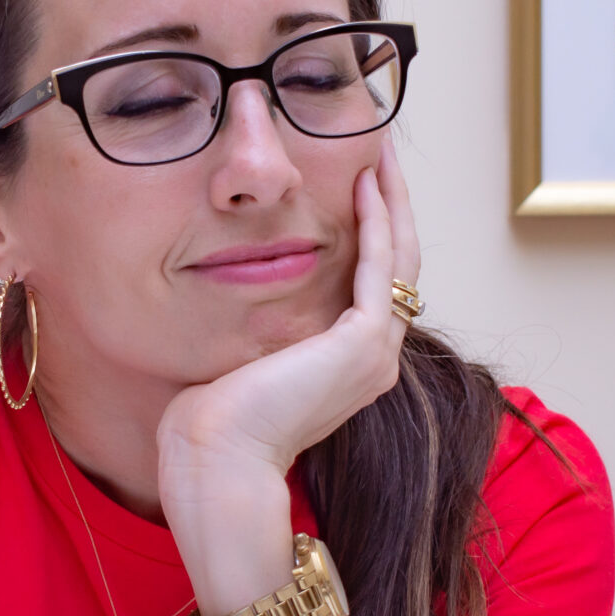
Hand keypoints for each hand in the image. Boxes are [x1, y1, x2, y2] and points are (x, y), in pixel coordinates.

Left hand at [156, 140, 421, 571]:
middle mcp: (373, 359)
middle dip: (391, 206)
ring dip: (393, 202)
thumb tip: (227, 285)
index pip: (375, 282)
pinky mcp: (363, 343)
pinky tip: (367, 183)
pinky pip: (383, 266)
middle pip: (400, 264)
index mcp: (349, 364)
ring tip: (380, 155)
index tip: (357, 182)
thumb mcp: (241, 355)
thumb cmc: (212, 422)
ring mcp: (375, 353)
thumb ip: (255, 322)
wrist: (217, 462)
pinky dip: (379, 222)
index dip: (372, 229)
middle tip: (379, 153)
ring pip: (402, 258)